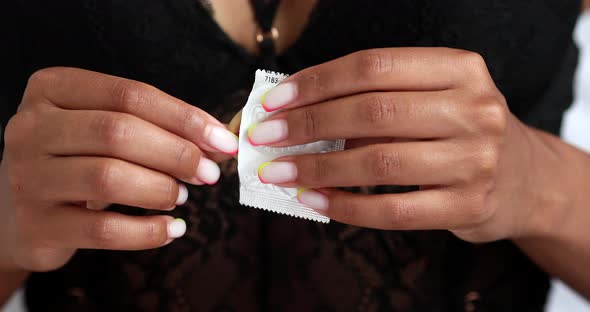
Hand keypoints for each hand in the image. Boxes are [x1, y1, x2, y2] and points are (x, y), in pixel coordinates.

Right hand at [0, 67, 237, 271]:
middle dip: (177, 154)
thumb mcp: (102, 131)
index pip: (129, 95)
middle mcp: (30, 128)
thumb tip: (220, 140)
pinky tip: (171, 228)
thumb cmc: (75, 161)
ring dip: (161, 189)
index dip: (184, 118)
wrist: (17, 212)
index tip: (223, 141)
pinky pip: (102, 229)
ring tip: (182, 196)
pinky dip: (147, 231)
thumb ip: (154, 127)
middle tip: (208, 173)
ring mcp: (27, 177)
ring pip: (109, 178)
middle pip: (118, 132)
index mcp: (53, 90)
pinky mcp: (36, 225)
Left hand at [249, 48, 540, 242]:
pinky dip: (345, 208)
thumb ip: (377, 101)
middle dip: (308, 125)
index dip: (317, 82)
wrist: (525, 180)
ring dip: (317, 170)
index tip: (274, 101)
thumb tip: (298, 117)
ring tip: (278, 173)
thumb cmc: (460, 130)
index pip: (374, 66)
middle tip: (265, 138)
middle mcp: (474, 109)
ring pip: (379, 164)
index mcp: (461, 69)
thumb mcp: (433, 100)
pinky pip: (394, 212)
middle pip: (373, 112)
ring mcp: (476, 161)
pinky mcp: (469, 207)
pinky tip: (314, 202)